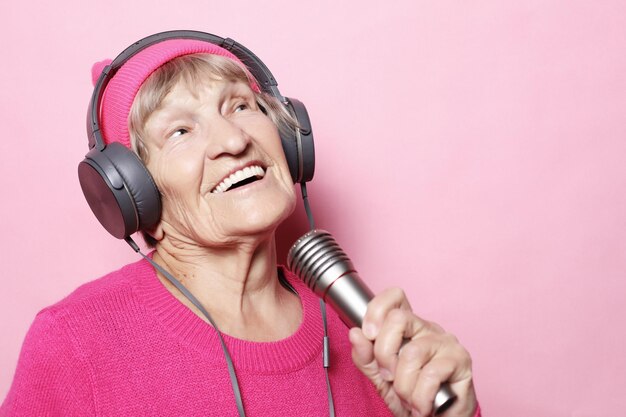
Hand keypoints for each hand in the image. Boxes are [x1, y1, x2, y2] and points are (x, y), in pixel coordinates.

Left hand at [348, 288, 476, 416]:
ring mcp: (445, 341)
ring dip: (404, 385)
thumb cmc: (412, 397)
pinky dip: (420, 397)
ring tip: (409, 399)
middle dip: (384, 354)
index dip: (377, 309)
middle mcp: (426, 328)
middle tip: (388, 377)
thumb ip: (366, 358)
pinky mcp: (460, 359)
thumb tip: (355, 334)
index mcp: (407, 328)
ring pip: (412, 353)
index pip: (395, 297)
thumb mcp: (380, 379)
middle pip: (398, 319)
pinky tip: (422, 405)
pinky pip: (430, 374)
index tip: (368, 334)